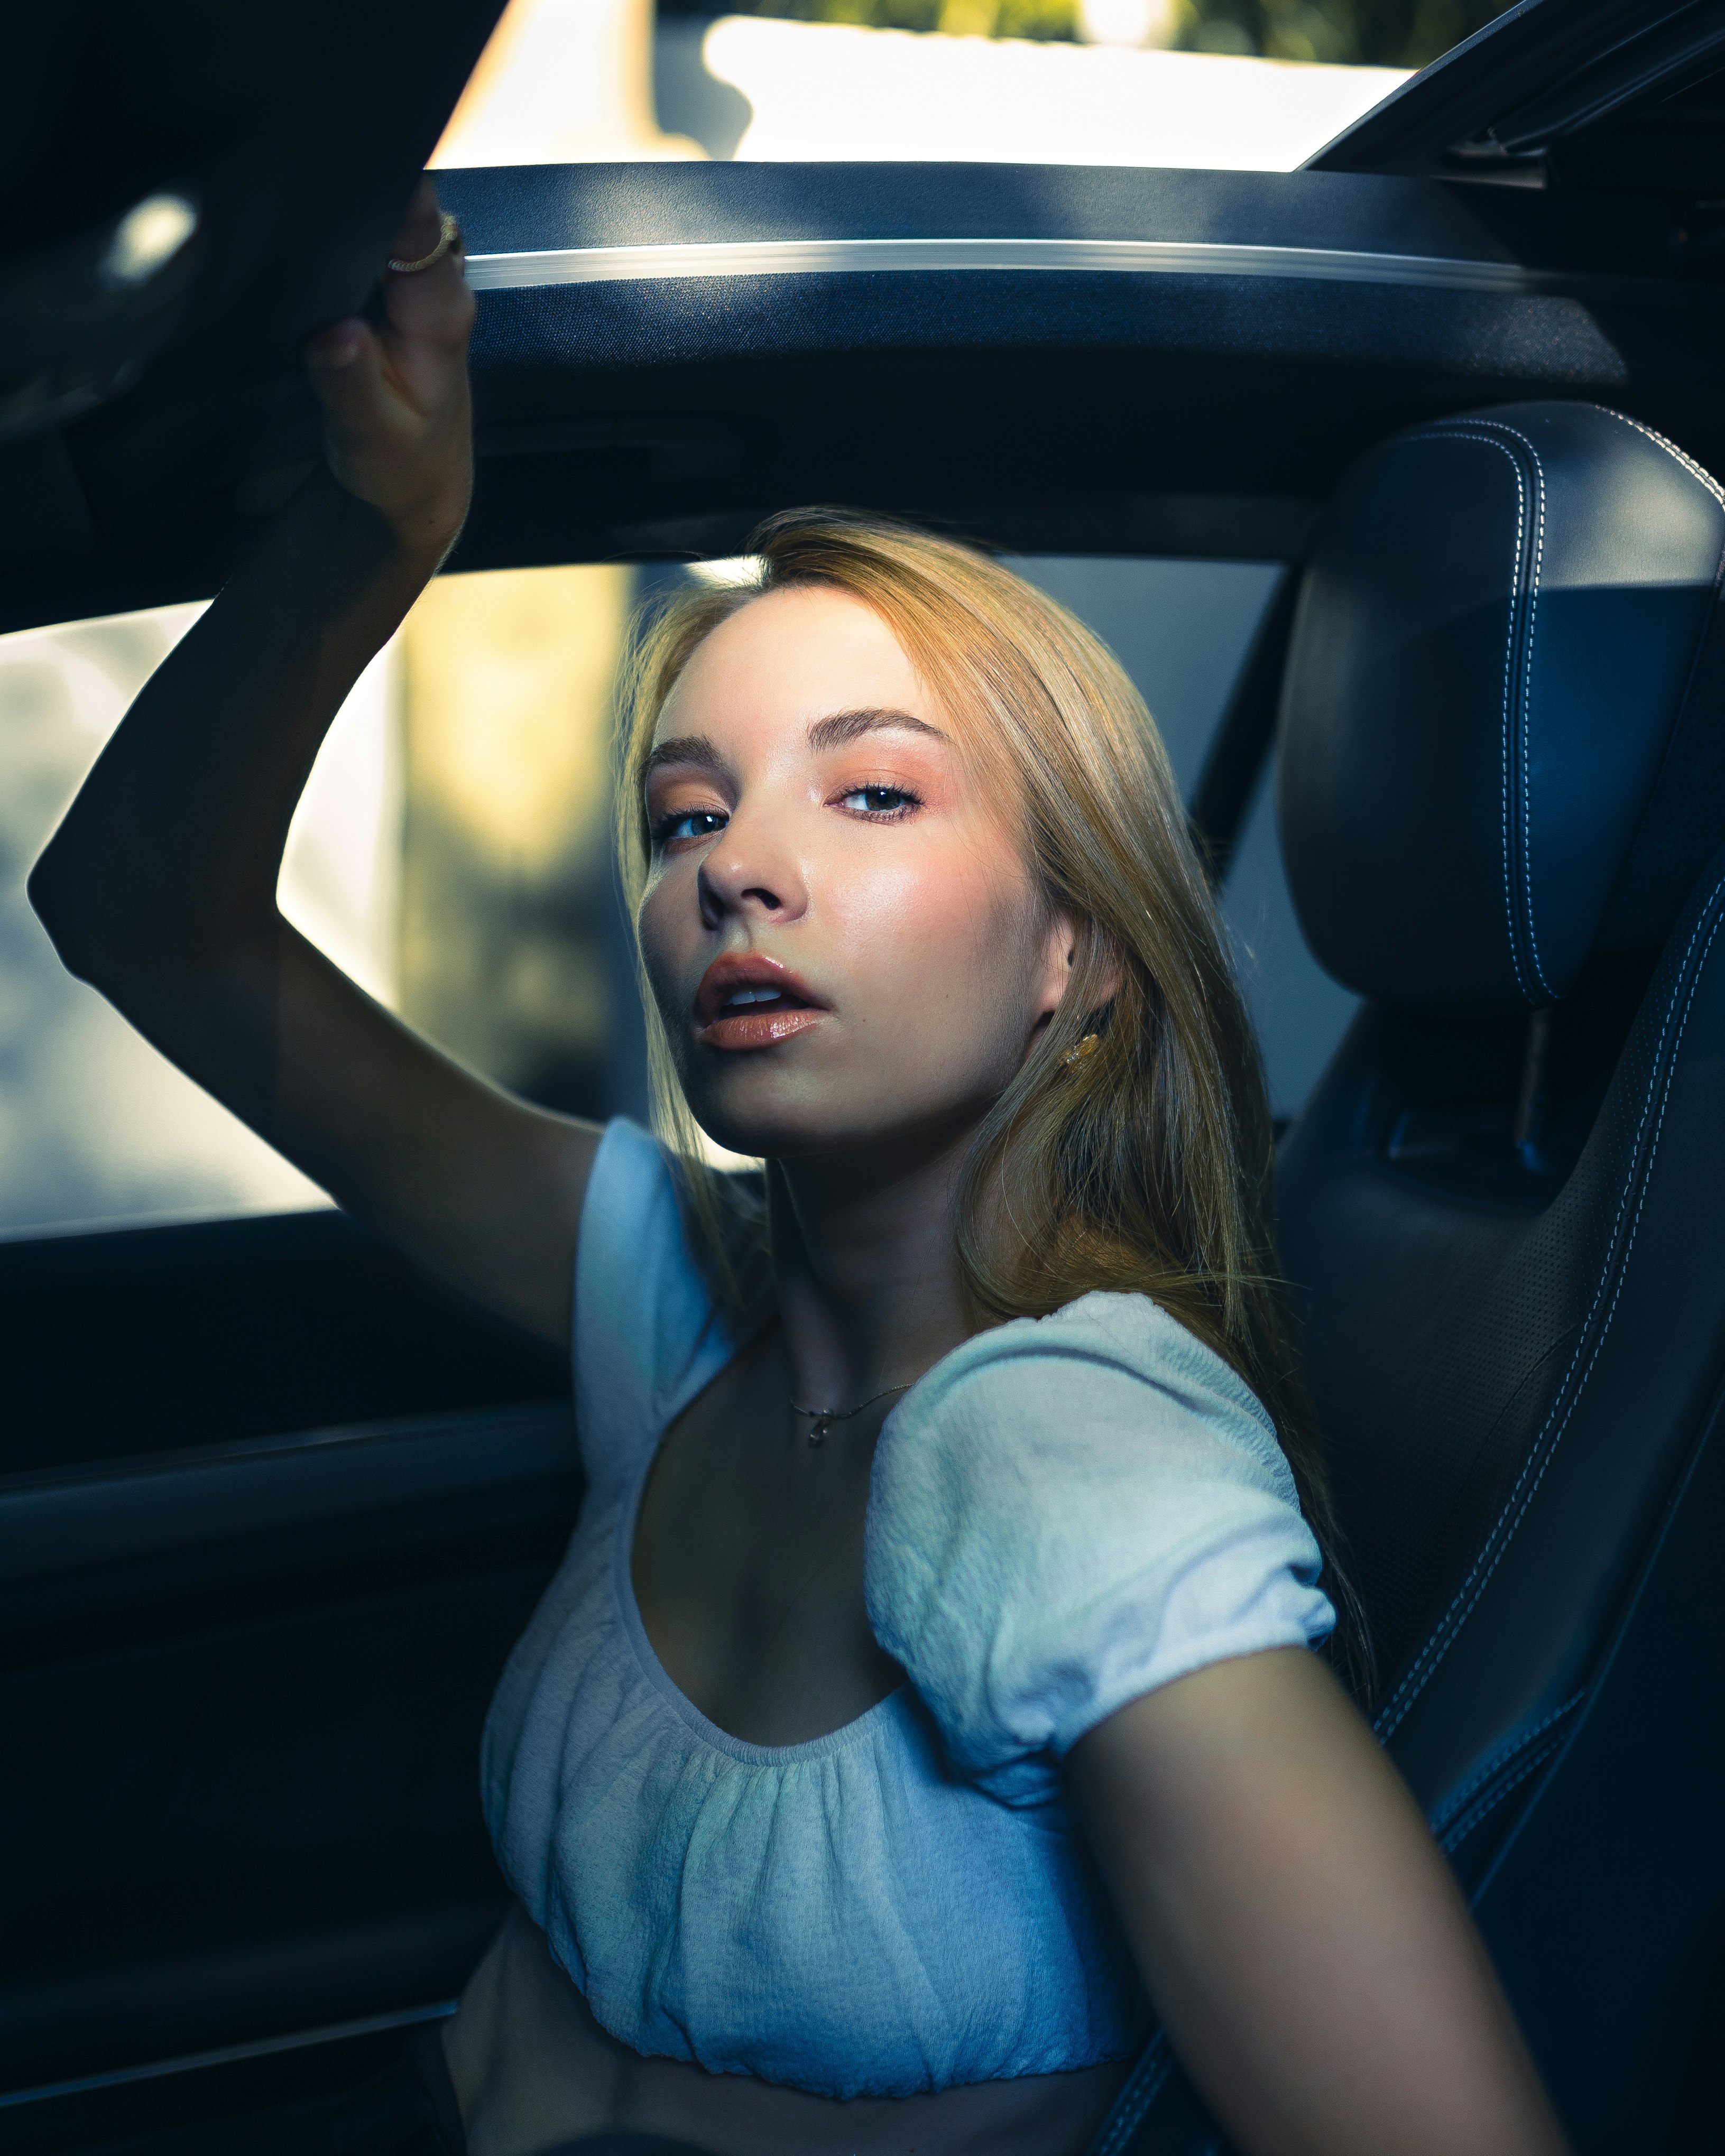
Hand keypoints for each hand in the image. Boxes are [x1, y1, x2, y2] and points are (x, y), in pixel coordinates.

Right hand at [306, 179, 475, 558]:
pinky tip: (316, 245)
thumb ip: (351, 383)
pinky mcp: (402, 287)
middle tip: (299, 200)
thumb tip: (334, 335)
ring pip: (390, 213)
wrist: (420, 484)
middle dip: (355, 188)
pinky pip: (377, 237)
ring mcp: (423, 280)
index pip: (419, 221)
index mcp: (441, 311)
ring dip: (350, 208)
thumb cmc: (401, 464)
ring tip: (302, 218)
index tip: (333, 182)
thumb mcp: (370, 436)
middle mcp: (441, 283)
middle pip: (404, 200)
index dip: (380, 186)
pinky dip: (348, 232)